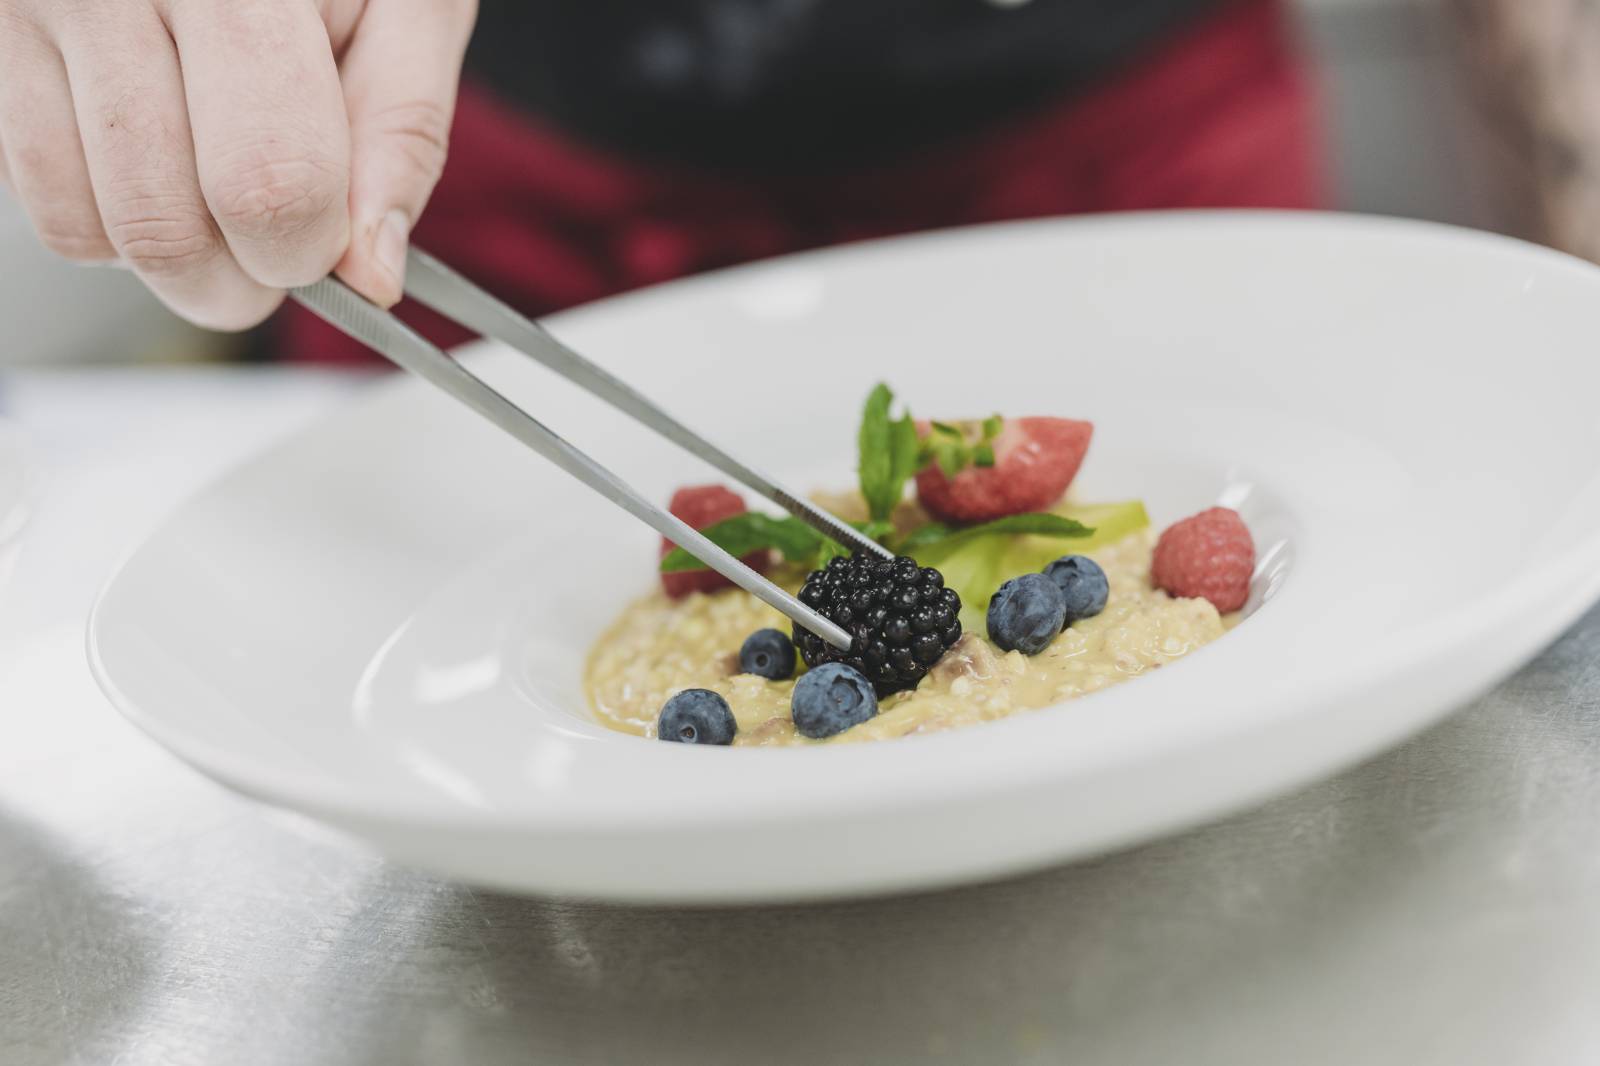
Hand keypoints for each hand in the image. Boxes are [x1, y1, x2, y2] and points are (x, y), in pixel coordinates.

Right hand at [0, 0, 476, 328]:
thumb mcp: (408, 3)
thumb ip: (401, 134)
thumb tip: (371, 274)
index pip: (266, 184)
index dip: (309, 250)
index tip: (332, 246)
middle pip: (164, 226)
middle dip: (240, 280)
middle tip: (280, 249)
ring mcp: (22, 8)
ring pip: (88, 228)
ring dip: (171, 255)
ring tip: (220, 190)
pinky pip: (36, 192)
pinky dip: (105, 211)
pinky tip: (157, 151)